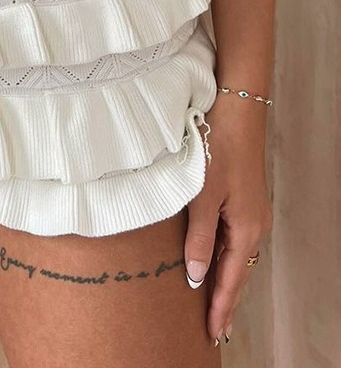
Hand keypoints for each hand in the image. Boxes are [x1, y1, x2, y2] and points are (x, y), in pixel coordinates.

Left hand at [183, 93, 271, 342]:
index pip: (232, 280)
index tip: (213, 333)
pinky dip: (222, 257)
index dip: (221, 307)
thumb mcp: (202, 197)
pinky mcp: (242, 200)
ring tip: (211, 305)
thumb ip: (198, 238)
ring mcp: (250, 213)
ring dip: (224, 280)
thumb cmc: (216, 151)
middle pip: (238, 272)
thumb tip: (195, 276)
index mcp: (246, 229)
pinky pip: (232, 238)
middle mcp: (253, 226)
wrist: (235, 113)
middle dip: (225, 300)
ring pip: (235, 255)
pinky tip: (210, 262)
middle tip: (214, 329)